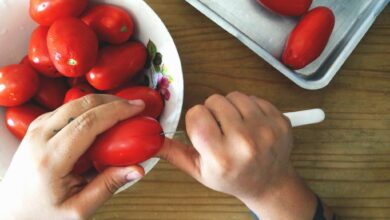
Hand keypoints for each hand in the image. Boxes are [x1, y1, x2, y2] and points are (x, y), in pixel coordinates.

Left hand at [0, 95, 145, 219]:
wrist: (11, 212)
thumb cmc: (41, 214)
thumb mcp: (78, 209)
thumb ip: (108, 186)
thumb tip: (137, 169)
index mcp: (50, 159)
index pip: (88, 123)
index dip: (116, 111)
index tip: (137, 108)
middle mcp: (39, 138)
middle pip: (81, 105)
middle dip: (112, 101)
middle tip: (134, 106)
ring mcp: (35, 130)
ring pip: (73, 103)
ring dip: (100, 102)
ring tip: (121, 112)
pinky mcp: (36, 128)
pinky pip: (66, 109)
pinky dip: (87, 108)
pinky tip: (100, 117)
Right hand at [158, 92, 329, 219]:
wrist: (268, 183)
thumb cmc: (233, 178)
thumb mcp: (199, 171)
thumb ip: (173, 153)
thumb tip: (151, 140)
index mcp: (221, 157)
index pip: (197, 114)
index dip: (196, 120)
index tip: (204, 131)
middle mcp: (245, 142)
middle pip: (215, 100)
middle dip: (213, 112)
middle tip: (220, 130)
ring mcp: (266, 130)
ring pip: (234, 95)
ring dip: (231, 108)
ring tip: (235, 126)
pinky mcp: (280, 120)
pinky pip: (254, 97)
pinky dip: (249, 108)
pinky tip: (250, 125)